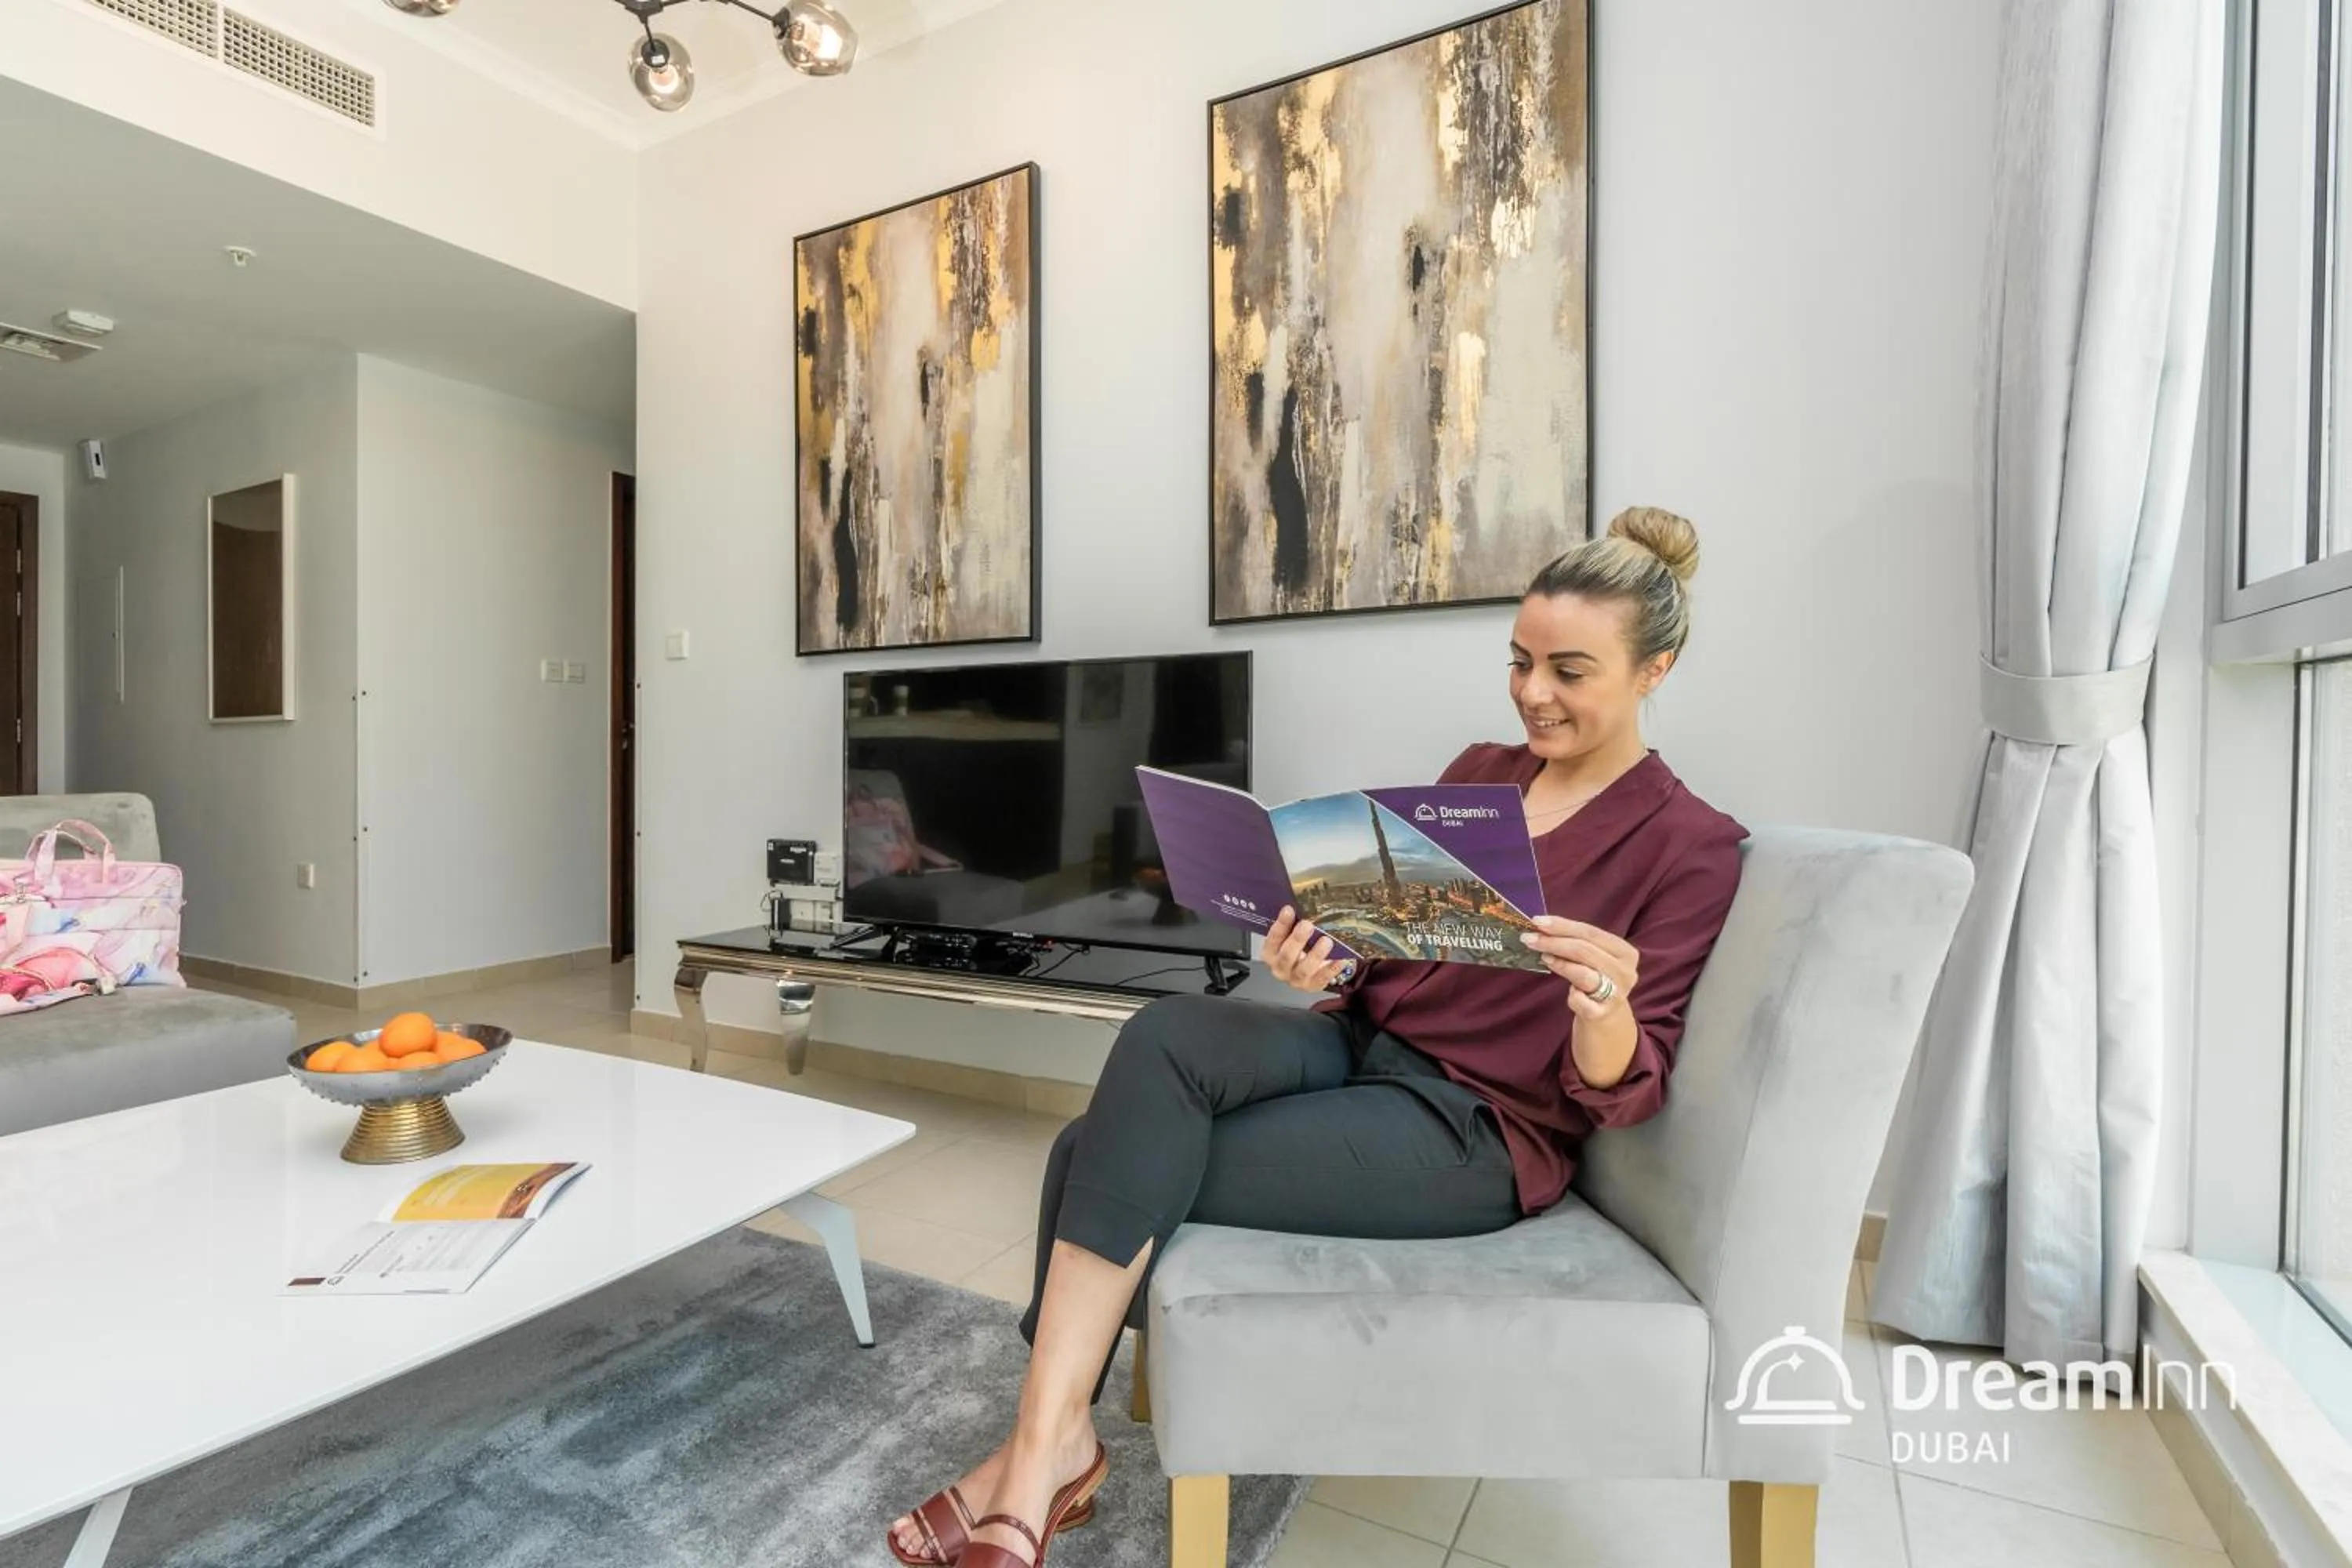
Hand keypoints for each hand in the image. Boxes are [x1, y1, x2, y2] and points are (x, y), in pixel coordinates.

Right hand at [1263, 907, 1353, 993]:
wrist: (1306, 972)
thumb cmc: (1296, 949)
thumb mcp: (1290, 938)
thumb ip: (1291, 926)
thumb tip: (1301, 906)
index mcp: (1270, 954)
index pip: (1272, 939)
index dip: (1280, 925)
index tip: (1289, 910)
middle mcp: (1280, 968)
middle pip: (1287, 956)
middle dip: (1297, 939)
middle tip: (1308, 925)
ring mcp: (1295, 980)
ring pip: (1303, 970)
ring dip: (1315, 955)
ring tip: (1326, 941)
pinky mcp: (1312, 986)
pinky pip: (1322, 979)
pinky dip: (1331, 969)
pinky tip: (1340, 959)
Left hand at [1521, 916, 1639, 1020]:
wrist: (1607, 1016)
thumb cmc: (1596, 979)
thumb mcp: (1594, 958)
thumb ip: (1576, 942)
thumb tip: (1541, 927)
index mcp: (1626, 952)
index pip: (1590, 933)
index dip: (1562, 926)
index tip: (1537, 921)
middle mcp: (1625, 972)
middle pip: (1585, 951)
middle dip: (1553, 942)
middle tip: (1529, 938)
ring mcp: (1616, 995)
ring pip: (1584, 975)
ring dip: (1560, 964)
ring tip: (1543, 957)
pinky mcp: (1602, 1014)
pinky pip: (1582, 1003)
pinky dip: (1573, 997)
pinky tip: (1569, 994)